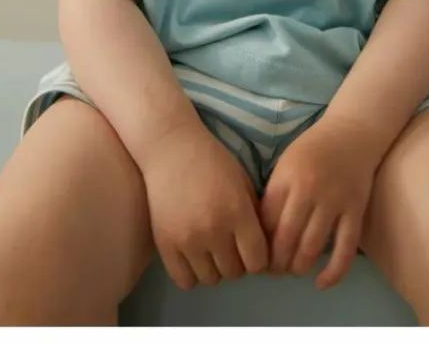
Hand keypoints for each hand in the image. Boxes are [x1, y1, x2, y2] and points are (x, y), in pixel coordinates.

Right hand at [139, 122, 268, 289]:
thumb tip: (263, 245)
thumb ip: (254, 214)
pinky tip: (193, 256)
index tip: (252, 248)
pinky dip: (192, 274)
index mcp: (238, 213)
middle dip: (237, 262)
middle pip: (235, 273)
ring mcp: (188, 240)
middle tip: (230, 246)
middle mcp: (214, 231)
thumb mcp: (242, 181)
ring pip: (210, 280)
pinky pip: (184, 280)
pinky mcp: (165, 244)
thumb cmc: (211, 159)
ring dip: (214, 268)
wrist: (170, 147)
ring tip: (210, 250)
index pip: (258, 261)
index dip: (258, 258)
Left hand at [260, 116, 380, 289]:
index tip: (256, 257)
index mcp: (285, 178)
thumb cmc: (313, 149)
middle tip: (273, 271)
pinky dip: (333, 272)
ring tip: (293, 271)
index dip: (258, 245)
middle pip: (286, 238)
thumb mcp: (285, 164)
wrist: (352, 132)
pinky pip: (345, 248)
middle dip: (276, 263)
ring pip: (312, 247)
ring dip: (299, 267)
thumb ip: (274, 194)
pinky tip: (320, 284)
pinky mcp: (355, 211)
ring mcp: (334, 201)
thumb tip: (258, 233)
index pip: (266, 222)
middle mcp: (308, 190)